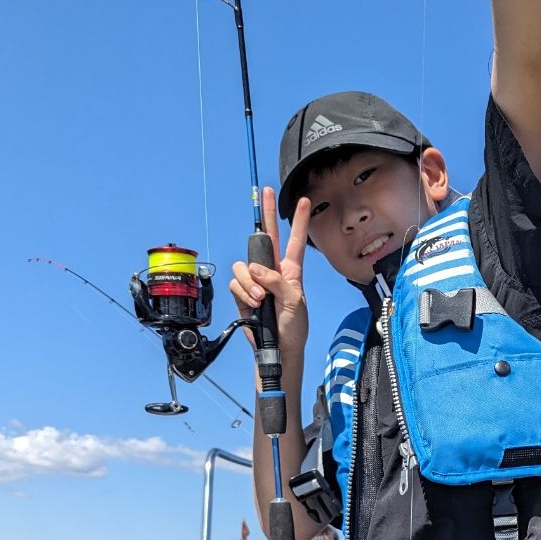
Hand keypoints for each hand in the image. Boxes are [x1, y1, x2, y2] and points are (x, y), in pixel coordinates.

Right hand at [229, 187, 310, 352]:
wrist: (278, 347)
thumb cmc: (293, 326)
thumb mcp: (294, 302)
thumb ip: (277, 281)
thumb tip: (255, 270)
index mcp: (291, 271)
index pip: (295, 242)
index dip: (299, 221)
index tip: (304, 201)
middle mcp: (272, 271)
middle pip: (265, 238)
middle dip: (266, 214)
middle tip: (266, 192)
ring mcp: (255, 281)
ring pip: (244, 266)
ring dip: (249, 282)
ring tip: (260, 299)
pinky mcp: (242, 293)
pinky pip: (236, 282)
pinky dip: (243, 292)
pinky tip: (253, 304)